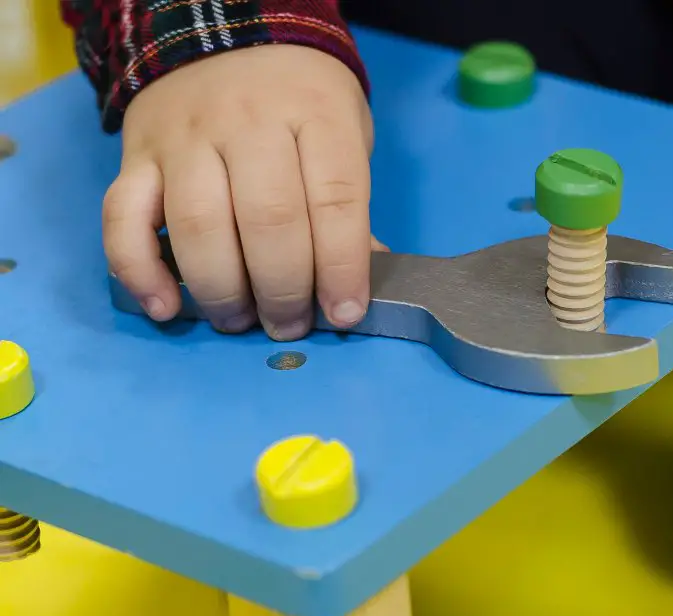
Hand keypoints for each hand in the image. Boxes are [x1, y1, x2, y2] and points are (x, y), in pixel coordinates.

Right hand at [103, 44, 384, 340]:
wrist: (226, 34)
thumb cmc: (300, 100)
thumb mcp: (346, 132)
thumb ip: (349, 206)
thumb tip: (353, 287)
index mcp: (315, 113)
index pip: (334, 200)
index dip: (341, 267)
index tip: (344, 313)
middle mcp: (248, 122)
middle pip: (267, 220)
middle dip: (283, 291)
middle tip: (290, 326)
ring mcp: (185, 137)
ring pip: (198, 224)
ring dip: (221, 290)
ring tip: (240, 321)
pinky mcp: (136, 156)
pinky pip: (122, 218)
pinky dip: (138, 271)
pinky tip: (166, 308)